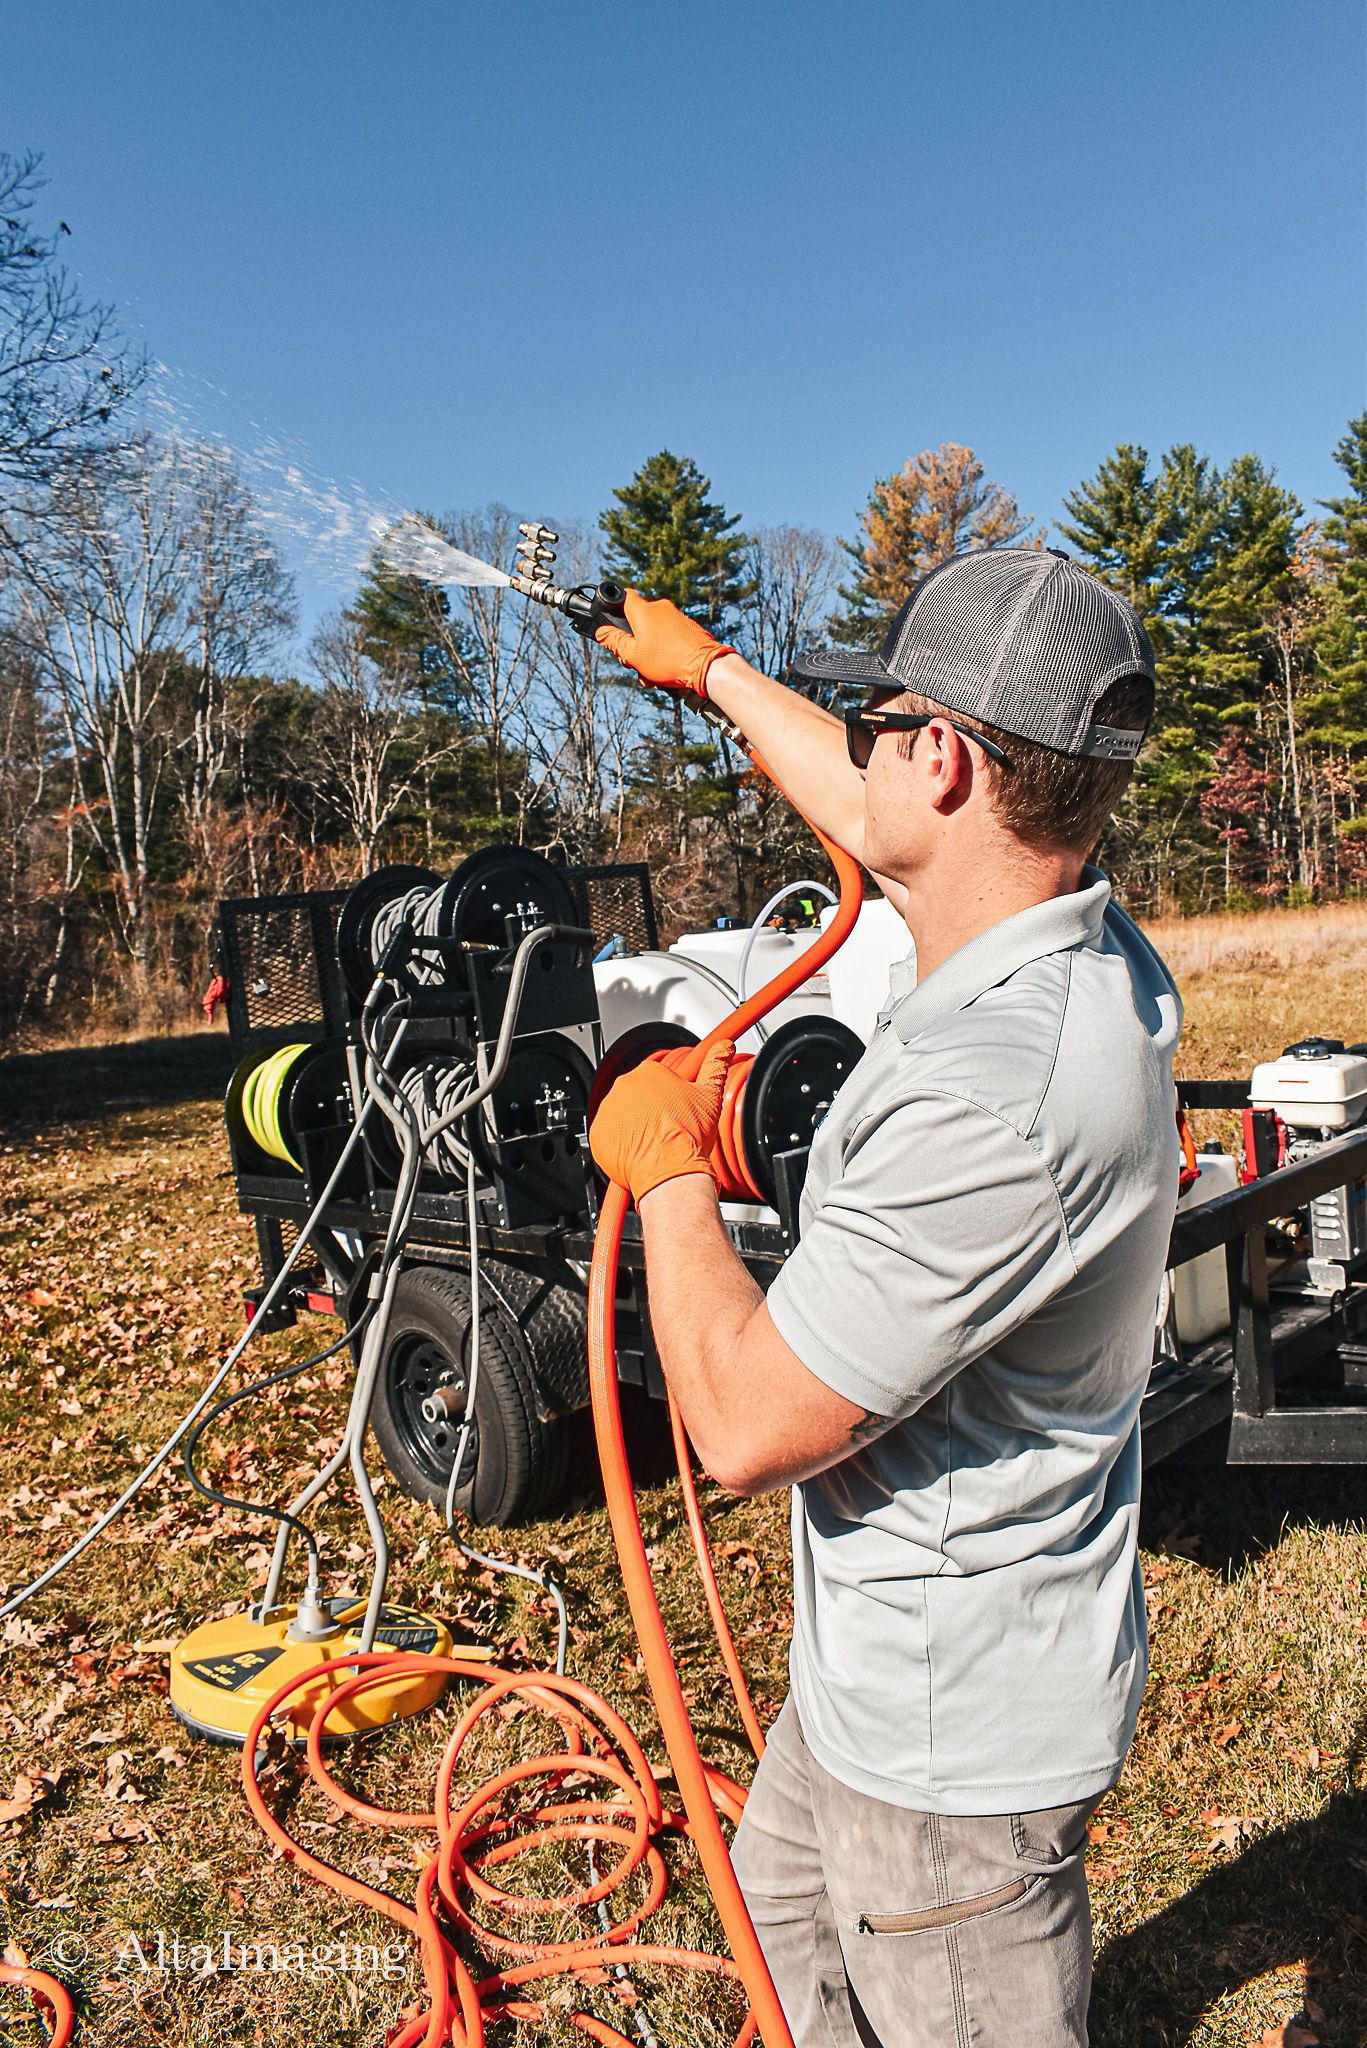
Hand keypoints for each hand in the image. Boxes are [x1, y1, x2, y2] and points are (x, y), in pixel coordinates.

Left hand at [589, 1039, 734, 1202]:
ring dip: (635, 1125)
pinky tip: (639, 1150)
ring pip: (622, 1114)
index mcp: (649, 1072)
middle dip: (650, 1109)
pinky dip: (620, 1143)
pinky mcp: (598, 1134)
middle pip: (638, 1095)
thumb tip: (723, 1047)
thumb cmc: (688, 1136)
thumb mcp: (710, 1096)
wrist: (670, 1170)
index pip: (656, 1077)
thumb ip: (717, 1065)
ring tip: (655, 1140)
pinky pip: (607, 1135)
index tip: (674, 1108)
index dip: (668, 1095)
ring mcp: (608, 1110)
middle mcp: (624, 1086)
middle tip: (667, 1126)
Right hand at [595, 588, 735, 699]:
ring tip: (652, 675)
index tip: (612, 624)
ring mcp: (675, 616)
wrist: (707, 666)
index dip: (614, 608)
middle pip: (637, 621)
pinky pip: (668, 636)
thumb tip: (601, 632)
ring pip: (653, 632)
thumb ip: (614, 642)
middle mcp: (660, 608)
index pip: (623, 596)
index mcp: (643, 610)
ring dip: (648, 653)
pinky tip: (665, 671)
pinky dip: (663, 651)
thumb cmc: (668, 660)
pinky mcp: (687, 626)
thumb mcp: (633, 655)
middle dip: (632, 643)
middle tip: (634, 663)